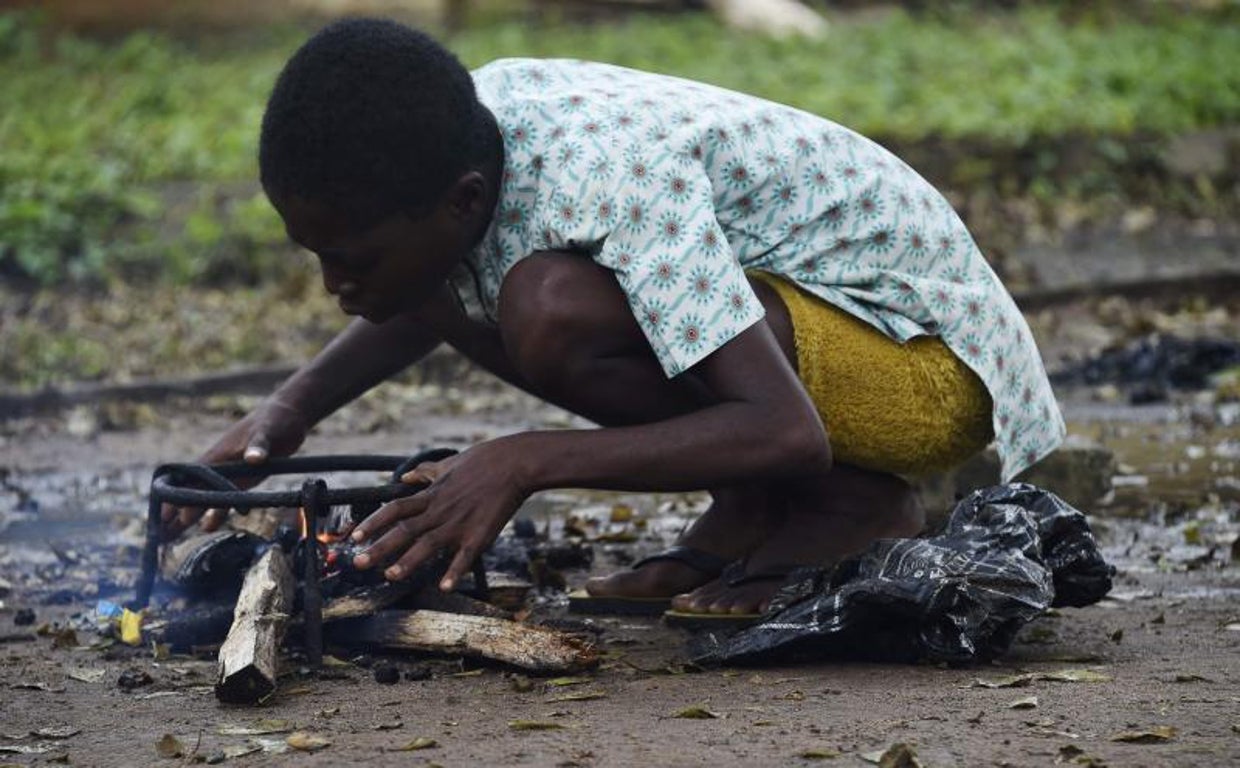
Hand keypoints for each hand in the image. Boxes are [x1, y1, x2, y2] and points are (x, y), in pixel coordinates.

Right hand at [160, 398, 309, 539]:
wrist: (289, 415)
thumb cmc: (274, 419)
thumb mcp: (267, 430)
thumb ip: (259, 445)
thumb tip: (253, 459)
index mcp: (219, 454)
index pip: (190, 478)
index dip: (177, 496)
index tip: (163, 513)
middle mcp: (220, 466)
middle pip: (193, 492)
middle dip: (177, 512)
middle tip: (162, 535)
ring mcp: (231, 473)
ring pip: (207, 498)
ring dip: (192, 515)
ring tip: (173, 536)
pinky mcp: (245, 478)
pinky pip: (228, 499)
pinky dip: (217, 512)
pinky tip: (208, 526)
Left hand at [348, 441, 529, 590]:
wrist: (515, 464)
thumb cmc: (484, 461)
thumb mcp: (450, 463)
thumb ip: (428, 472)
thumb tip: (409, 475)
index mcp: (432, 494)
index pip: (395, 509)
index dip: (374, 522)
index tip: (355, 535)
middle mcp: (440, 510)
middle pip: (404, 530)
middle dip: (380, 547)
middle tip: (359, 562)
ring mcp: (459, 524)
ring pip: (428, 544)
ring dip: (408, 561)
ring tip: (390, 575)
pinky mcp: (480, 534)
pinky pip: (464, 556)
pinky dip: (454, 571)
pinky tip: (443, 586)